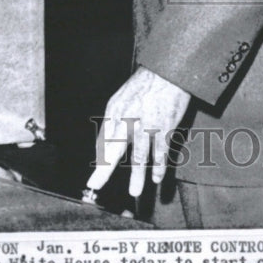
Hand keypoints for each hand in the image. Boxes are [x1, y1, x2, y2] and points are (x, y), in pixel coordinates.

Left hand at [87, 67, 190, 197]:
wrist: (168, 70)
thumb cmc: (144, 86)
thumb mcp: (121, 98)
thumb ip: (113, 121)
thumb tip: (104, 146)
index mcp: (115, 109)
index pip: (103, 139)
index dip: (100, 160)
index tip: (95, 180)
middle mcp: (129, 116)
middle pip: (114, 146)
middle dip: (104, 167)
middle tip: (96, 184)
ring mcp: (148, 122)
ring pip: (140, 154)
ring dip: (137, 176)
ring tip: (135, 192)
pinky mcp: (166, 125)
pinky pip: (161, 150)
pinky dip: (160, 166)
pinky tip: (157, 178)